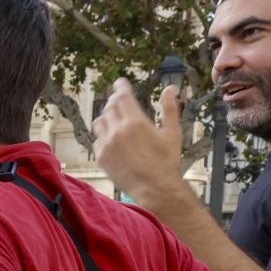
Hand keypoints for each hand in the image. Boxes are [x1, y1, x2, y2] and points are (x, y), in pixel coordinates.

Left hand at [92, 80, 186, 205]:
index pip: (122, 97)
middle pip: (109, 107)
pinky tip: (112, 137)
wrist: (155, 188)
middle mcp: (117, 131)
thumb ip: (170, 108)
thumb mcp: (173, 133)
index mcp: (136, 122)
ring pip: (99, 122)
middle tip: (120, 100)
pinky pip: (96, 140)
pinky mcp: (101, 157)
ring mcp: (107, 145)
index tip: (120, 82)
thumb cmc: (167, 161)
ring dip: (106, 116)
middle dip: (115, 101)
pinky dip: (103, 135)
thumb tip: (170, 88)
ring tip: (115, 117)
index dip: (120, 87)